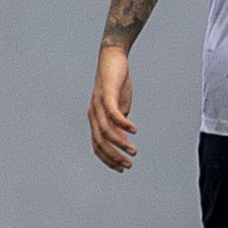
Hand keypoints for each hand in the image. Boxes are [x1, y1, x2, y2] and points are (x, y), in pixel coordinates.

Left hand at [89, 45, 136, 170]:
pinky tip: (134, 130)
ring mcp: (98, 105)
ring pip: (106, 131)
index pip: (98, 146)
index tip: (122, 168)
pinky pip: (113, 114)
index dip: (108, 159)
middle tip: (128, 165)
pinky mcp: (106, 95)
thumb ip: (119, 124)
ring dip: (120, 144)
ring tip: (134, 151)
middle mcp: (93, 114)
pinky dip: (123, 124)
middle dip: (114, 157)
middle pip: (100, 142)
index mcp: (96, 119)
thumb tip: (124, 142)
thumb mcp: (119, 107)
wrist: (112, 59)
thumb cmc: (116, 84)